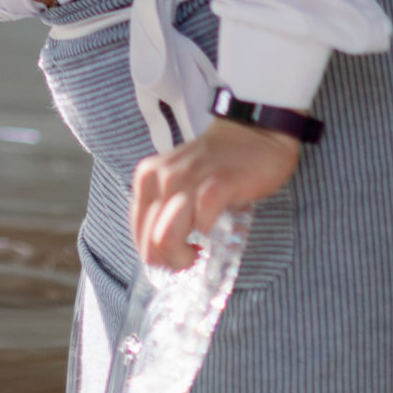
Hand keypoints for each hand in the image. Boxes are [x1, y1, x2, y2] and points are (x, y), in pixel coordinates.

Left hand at [130, 117, 299, 269]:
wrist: (254, 132)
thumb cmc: (216, 163)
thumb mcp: (180, 182)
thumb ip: (166, 206)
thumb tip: (161, 248)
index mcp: (148, 177)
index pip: (138, 230)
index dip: (153, 253)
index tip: (173, 259)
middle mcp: (162, 177)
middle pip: (151, 238)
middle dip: (168, 260)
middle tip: (189, 259)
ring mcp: (188, 180)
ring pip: (167, 235)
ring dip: (183, 254)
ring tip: (198, 252)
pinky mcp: (218, 184)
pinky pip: (202, 219)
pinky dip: (205, 232)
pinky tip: (212, 232)